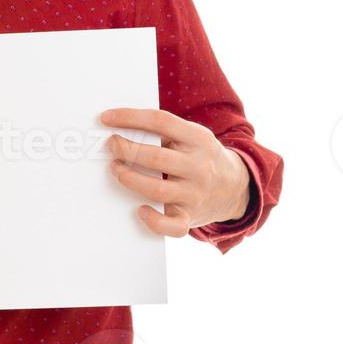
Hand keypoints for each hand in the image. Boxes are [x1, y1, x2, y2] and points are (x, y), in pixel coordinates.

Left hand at [99, 107, 250, 237]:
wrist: (235, 187)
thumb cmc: (201, 157)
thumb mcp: (193, 137)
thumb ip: (165, 132)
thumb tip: (121, 127)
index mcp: (197, 139)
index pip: (160, 122)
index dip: (130, 118)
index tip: (106, 118)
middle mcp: (198, 166)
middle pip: (156, 157)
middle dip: (126, 150)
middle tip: (111, 145)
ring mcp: (195, 194)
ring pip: (158, 190)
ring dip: (130, 179)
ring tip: (116, 170)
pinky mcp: (190, 217)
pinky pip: (172, 226)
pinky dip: (154, 221)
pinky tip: (140, 210)